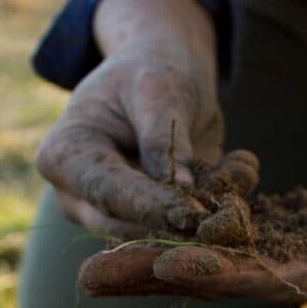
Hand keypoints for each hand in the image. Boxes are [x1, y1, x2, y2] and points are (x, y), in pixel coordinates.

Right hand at [35, 0, 223, 237]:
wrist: (162, 75)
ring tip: (241, 165)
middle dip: (178, 222)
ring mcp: (112, 213)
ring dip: (206, 211)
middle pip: (126, 225)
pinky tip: (242, 163)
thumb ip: (163, 138)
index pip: (107, 192)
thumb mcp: (156, 90)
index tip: (192, 213)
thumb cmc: (149, 72)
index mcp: (64, 155)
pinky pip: (184, 228)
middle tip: (225, 214)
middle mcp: (79, 195)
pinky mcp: (150, 220)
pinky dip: (221, 201)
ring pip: (158, 235)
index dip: (151, 206)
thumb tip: (181, 189)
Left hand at [78, 141, 306, 307]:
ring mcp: (282, 257)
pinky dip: (179, 230)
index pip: (267, 281)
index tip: (167, 268)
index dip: (219, 275)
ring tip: (89, 258)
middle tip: (87, 276)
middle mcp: (295, 279)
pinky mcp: (279, 235)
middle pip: (214, 277)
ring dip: (149, 258)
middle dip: (154, 277)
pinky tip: (133, 226)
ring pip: (206, 257)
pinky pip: (219, 232)